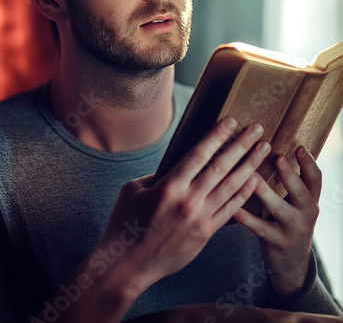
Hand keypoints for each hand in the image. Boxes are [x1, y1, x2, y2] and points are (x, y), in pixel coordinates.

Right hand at [96, 118, 270, 294]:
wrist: (128, 265)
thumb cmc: (125, 224)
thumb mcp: (134, 190)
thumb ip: (158, 176)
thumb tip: (177, 166)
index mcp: (169, 186)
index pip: (199, 154)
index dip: (217, 136)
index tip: (231, 121)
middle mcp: (188, 201)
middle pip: (222, 167)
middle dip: (242, 145)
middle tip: (257, 129)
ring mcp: (200, 219)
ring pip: (231, 186)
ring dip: (249, 165)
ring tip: (263, 149)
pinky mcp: (205, 234)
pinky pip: (231, 210)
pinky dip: (244, 194)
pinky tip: (255, 181)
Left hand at [234, 146, 320, 296]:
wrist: (292, 262)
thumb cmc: (289, 221)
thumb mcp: (297, 204)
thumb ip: (290, 183)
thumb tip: (270, 149)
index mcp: (311, 200)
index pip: (316, 179)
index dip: (308, 163)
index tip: (299, 147)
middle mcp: (306, 213)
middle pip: (301, 192)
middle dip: (289, 175)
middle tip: (278, 158)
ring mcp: (292, 229)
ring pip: (279, 208)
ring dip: (264, 192)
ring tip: (251, 176)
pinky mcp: (277, 242)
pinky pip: (259, 227)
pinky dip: (246, 217)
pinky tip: (233, 207)